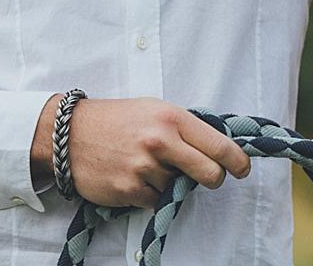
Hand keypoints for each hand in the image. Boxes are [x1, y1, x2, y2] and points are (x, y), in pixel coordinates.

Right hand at [66, 97, 252, 208]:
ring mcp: (144, 167)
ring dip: (170, 183)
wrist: (70, 134)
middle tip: (207, 177)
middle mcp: (161, 142)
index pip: (218, 145)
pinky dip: (150, 194)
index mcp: (172, 118)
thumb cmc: (117, 119)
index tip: (242, 169)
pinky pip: (156, 202)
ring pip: (179, 189)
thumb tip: (217, 148)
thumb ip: (184, 128)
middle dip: (213, 179)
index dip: (237, 161)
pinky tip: (134, 177)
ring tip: (148, 165)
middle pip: (209, 174)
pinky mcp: (129, 190)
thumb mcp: (155, 110)